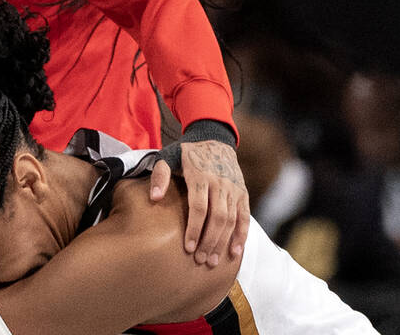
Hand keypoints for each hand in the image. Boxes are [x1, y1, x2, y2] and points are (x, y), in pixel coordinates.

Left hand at [150, 140, 249, 266]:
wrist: (214, 138)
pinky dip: (242, 235)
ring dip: (223, 242)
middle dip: (209, 241)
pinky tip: (235, 252)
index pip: (199, 207)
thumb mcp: (167, 156)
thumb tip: (155, 198)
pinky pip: (245, 217)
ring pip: (231, 220)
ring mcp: (233, 189)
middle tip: (201, 260)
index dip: (194, 229)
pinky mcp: (243, 193)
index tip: (188, 248)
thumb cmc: (186, 152)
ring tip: (213, 261)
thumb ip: (160, 175)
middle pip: (217, 218)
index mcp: (200, 175)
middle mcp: (220, 183)